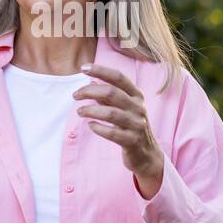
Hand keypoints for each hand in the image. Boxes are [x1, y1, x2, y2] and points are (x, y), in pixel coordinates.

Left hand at [74, 63, 164, 198]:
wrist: (147, 154)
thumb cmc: (131, 126)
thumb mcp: (123, 108)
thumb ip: (108, 97)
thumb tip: (91, 83)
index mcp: (136, 95)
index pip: (119, 77)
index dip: (101, 70)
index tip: (83, 68)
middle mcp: (138, 107)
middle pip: (112, 93)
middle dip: (90, 91)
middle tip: (75, 95)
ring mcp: (136, 124)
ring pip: (111, 113)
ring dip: (91, 110)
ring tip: (79, 111)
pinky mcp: (132, 141)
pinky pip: (112, 133)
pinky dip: (99, 128)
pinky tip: (90, 125)